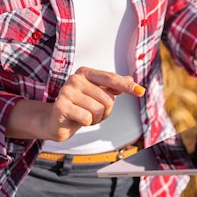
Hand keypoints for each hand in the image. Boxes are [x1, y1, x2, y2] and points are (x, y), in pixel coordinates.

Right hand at [6, 67, 144, 140]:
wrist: (55, 121)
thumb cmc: (79, 107)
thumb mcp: (97, 95)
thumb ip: (113, 87)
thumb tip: (131, 80)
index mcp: (86, 73)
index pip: (111, 79)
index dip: (127, 86)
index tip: (141, 92)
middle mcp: (76, 79)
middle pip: (108, 99)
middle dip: (105, 112)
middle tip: (93, 113)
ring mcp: (67, 91)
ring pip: (99, 110)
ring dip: (96, 119)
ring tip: (84, 116)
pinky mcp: (61, 106)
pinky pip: (87, 118)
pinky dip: (86, 123)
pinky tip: (77, 120)